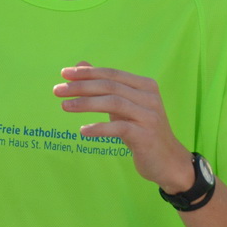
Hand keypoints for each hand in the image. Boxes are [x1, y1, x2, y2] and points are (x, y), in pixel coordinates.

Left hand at [54, 63, 190, 191]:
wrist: (168, 161)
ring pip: (113, 103)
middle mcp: (149, 97)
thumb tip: (81, 65)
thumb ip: (105, 86)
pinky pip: (119, 128)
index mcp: (145, 85)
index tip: (64, 73)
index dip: (88, 72)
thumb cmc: (142, 131)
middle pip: (110, 86)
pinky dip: (99, 128)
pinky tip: (83, 131)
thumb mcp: (125, 106)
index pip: (112, 74)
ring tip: (64, 106)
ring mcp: (149, 116)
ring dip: (86, 103)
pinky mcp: (146, 135)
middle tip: (57, 90)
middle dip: (81, 86)